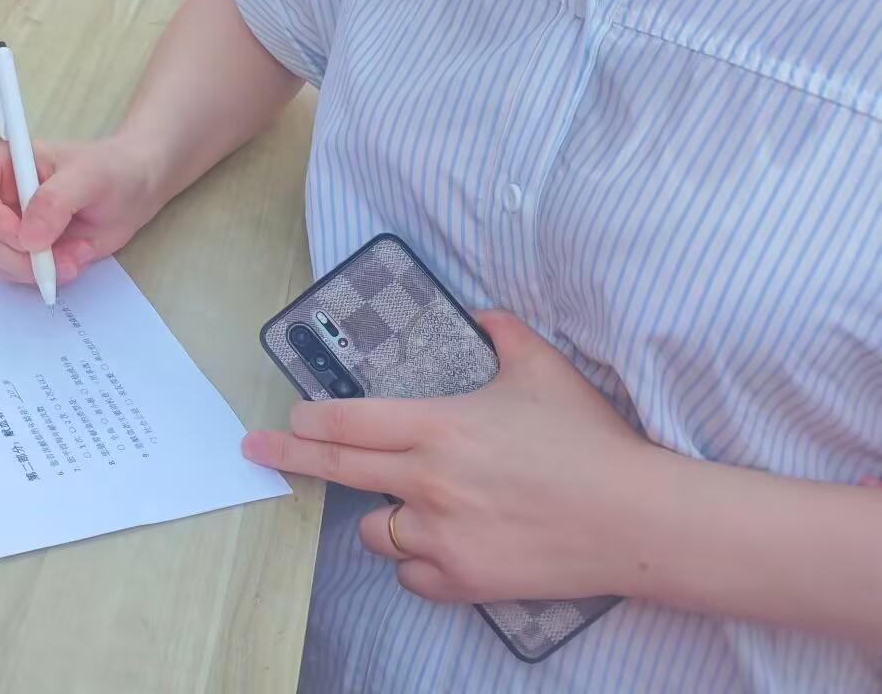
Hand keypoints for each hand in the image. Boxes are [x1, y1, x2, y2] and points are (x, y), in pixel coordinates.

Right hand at [0, 133, 168, 284]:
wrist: (136, 190)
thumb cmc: (112, 170)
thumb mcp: (89, 176)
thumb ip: (55, 201)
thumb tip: (28, 239)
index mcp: (2, 163)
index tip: (24, 233)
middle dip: (19, 253)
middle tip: (56, 254)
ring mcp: (12, 225)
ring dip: (37, 267)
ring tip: (77, 254)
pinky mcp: (28, 250)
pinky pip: (19, 274)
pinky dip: (48, 275)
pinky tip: (75, 259)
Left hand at [241, 311, 656, 604]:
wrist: (638, 520)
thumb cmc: (590, 440)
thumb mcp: (542, 367)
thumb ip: (502, 332)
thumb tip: (482, 314)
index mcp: (439, 427)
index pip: (348, 421)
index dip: (310, 420)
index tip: (286, 418)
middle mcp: (428, 482)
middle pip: (337, 469)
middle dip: (288, 456)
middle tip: (255, 450)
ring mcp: (442, 535)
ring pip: (373, 531)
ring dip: (381, 515)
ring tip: (409, 504)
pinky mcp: (464, 579)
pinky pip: (411, 575)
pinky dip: (416, 562)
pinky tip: (439, 544)